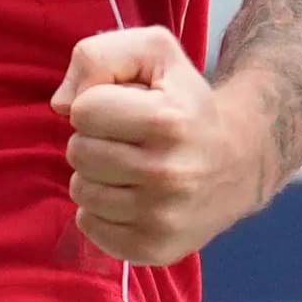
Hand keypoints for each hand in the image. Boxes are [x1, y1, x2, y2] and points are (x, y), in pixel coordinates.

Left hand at [53, 26, 275, 265]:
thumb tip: (61, 105)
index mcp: (168, 121)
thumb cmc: (184, 102)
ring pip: (81, 191)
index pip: (83, 111)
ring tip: (131, 167)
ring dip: (98, 175)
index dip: (98, 103)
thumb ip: (99, 56)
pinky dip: (102, 210)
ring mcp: (161, 218)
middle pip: (78, 152)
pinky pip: (89, 226)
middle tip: (129, 140)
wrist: (241, 162)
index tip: (126, 109)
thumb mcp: (154, 52)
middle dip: (96, 139)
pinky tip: (132, 196)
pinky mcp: (153, 249)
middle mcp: (167, 174)